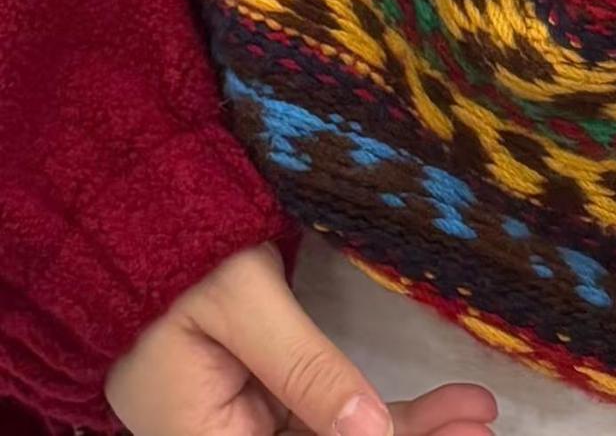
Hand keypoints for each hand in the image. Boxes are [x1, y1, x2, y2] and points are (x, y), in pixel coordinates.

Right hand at [105, 244, 497, 435]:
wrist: (127, 209)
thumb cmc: (176, 247)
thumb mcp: (244, 301)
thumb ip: (306, 369)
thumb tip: (372, 434)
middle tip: (479, 425)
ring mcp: (240, 424)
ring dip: (405, 429)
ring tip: (476, 414)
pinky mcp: (258, 398)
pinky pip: (323, 417)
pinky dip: (376, 409)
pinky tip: (439, 405)